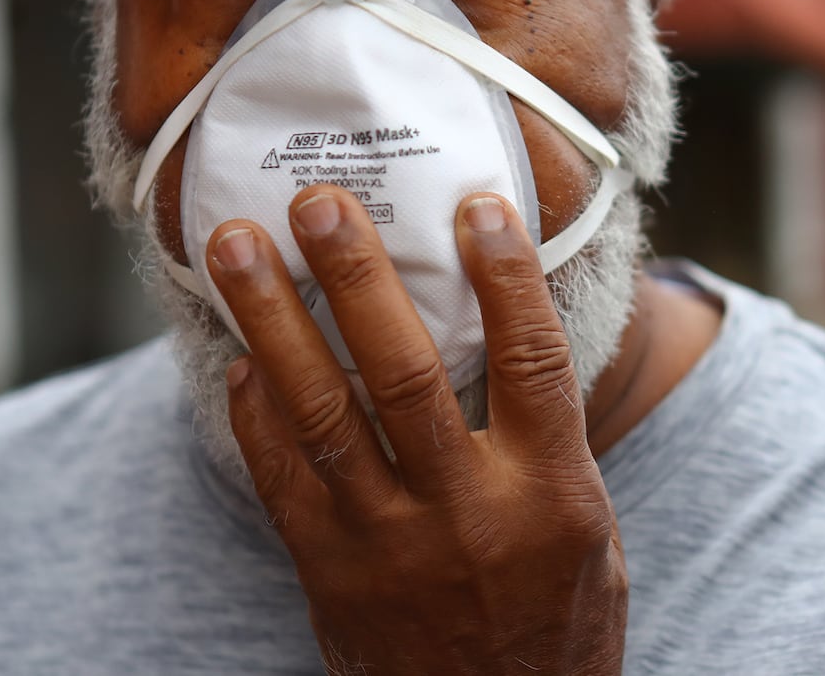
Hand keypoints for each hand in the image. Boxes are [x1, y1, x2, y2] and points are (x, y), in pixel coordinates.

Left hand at [205, 185, 626, 675]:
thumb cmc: (552, 621)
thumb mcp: (588, 532)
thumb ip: (545, 439)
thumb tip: (505, 323)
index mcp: (550, 495)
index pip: (529, 362)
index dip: (504, 276)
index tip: (477, 205)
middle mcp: (468, 514)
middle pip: (404, 374)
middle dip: (355, 279)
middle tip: (316, 202)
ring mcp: (389, 547)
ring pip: (322, 415)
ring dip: (274, 322)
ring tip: (237, 249)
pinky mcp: (329, 575)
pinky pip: (280, 480)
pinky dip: (255, 411)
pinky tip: (241, 353)